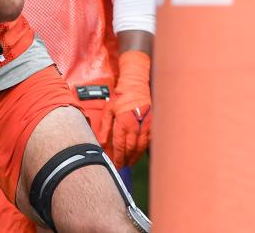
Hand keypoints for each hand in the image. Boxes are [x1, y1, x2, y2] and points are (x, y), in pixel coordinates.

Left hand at [98, 51, 151, 166]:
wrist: (135, 87)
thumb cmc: (120, 98)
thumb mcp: (108, 111)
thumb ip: (105, 128)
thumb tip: (101, 143)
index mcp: (123, 122)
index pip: (120, 145)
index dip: (118, 157)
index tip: (115, 165)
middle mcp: (135, 126)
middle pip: (131, 148)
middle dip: (127, 159)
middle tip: (122, 167)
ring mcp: (145, 125)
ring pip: (141, 146)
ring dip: (136, 157)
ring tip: (130, 163)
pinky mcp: (152, 124)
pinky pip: (149, 140)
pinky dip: (144, 149)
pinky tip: (140, 153)